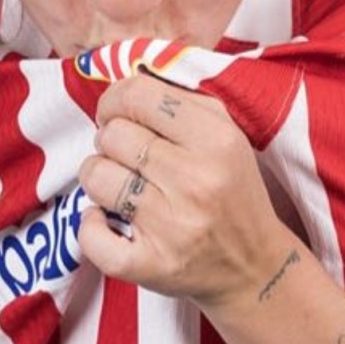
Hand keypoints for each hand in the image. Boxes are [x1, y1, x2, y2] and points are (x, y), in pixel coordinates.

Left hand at [77, 74, 291, 310]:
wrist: (254, 266)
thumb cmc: (231, 190)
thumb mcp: (225, 134)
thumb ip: (180, 100)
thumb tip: (126, 77)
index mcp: (216, 139)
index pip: (139, 95)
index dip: (115, 99)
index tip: (116, 112)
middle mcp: (196, 181)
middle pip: (112, 135)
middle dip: (108, 139)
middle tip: (123, 154)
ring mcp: (173, 227)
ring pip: (97, 177)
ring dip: (97, 176)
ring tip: (118, 183)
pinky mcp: (152, 266)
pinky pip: (92, 237)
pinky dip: (90, 226)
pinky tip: (106, 219)